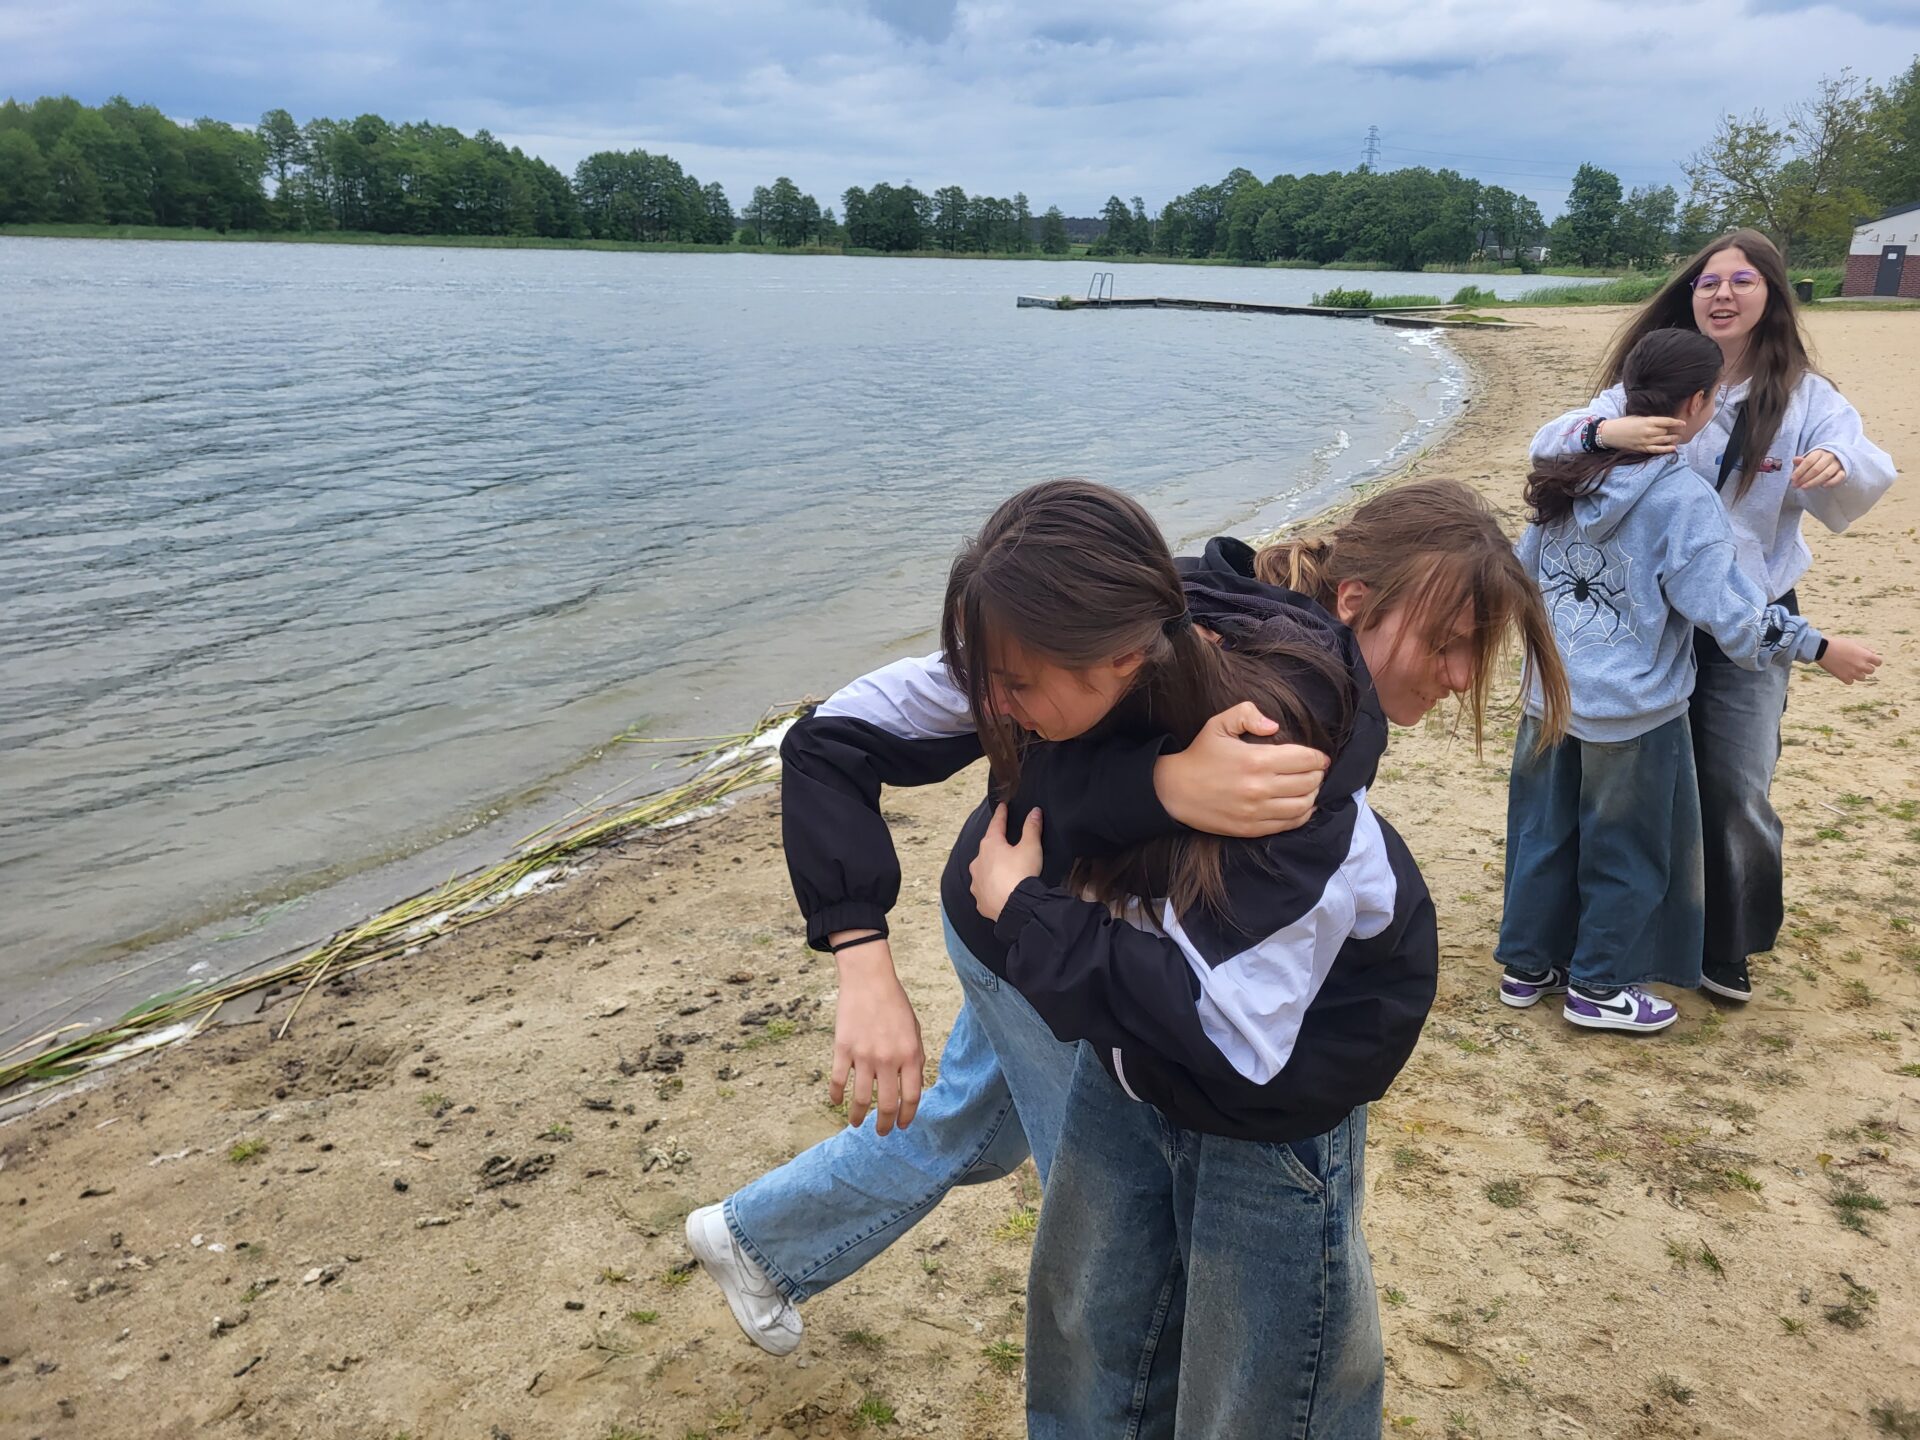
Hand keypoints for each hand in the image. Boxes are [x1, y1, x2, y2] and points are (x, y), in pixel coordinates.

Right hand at [829, 937, 922, 1133]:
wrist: (869, 980)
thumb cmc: (895, 1005)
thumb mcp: (914, 1032)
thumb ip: (915, 1060)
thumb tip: (911, 1089)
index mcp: (911, 1055)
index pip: (911, 1097)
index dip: (906, 1116)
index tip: (901, 1126)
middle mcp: (888, 1059)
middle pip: (885, 1104)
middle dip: (883, 1124)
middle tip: (880, 1132)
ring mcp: (864, 1056)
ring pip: (860, 1099)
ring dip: (857, 1117)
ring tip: (855, 1124)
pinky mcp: (843, 1049)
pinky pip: (838, 1081)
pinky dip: (836, 1096)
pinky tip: (837, 1103)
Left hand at [969, 803, 1042, 921]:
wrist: (1016, 907)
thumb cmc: (1022, 874)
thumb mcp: (1031, 847)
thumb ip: (1032, 828)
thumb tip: (1035, 812)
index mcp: (990, 845)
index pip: (996, 824)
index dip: (1001, 815)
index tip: (1001, 807)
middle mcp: (978, 862)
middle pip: (987, 848)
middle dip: (996, 845)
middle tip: (1004, 843)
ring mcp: (977, 882)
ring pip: (983, 871)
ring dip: (991, 869)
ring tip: (1003, 870)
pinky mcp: (980, 900)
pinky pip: (985, 890)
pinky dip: (991, 889)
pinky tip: (999, 891)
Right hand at [1155, 703, 1328, 836]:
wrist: (1175, 792)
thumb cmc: (1200, 756)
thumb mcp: (1219, 724)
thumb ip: (1247, 714)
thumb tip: (1273, 725)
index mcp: (1256, 760)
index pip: (1306, 759)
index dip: (1319, 757)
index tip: (1320, 756)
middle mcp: (1260, 788)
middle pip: (1310, 782)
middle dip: (1317, 774)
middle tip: (1315, 770)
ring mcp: (1257, 811)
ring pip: (1304, 804)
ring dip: (1313, 794)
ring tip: (1309, 786)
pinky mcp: (1253, 828)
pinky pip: (1291, 823)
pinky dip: (1303, 813)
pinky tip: (1301, 804)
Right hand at [1597, 416, 1684, 453]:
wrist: (1610, 433)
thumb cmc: (1623, 423)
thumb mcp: (1638, 418)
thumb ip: (1650, 420)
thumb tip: (1662, 423)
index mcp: (1647, 421)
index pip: (1666, 422)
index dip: (1676, 423)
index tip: (1683, 424)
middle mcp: (1648, 431)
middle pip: (1666, 432)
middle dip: (1673, 431)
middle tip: (1679, 432)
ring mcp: (1645, 441)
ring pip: (1664, 440)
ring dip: (1673, 439)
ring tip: (1678, 438)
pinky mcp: (1642, 448)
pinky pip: (1657, 449)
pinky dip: (1666, 449)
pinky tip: (1673, 448)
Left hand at [1791, 448, 1846, 488]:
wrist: (1836, 459)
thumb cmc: (1818, 461)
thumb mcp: (1809, 459)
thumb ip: (1802, 461)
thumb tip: (1795, 460)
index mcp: (1819, 452)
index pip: (1808, 461)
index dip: (1799, 471)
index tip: (1792, 479)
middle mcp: (1829, 457)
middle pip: (1816, 469)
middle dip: (1804, 478)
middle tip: (1796, 485)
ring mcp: (1837, 464)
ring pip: (1826, 474)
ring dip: (1814, 482)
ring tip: (1804, 487)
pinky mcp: (1844, 471)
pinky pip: (1839, 477)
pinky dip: (1831, 482)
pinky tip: (1822, 486)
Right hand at [1817, 637, 1881, 683]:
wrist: (1822, 649)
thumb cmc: (1838, 644)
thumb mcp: (1854, 643)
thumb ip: (1865, 649)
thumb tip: (1873, 653)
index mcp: (1866, 656)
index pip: (1879, 662)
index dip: (1874, 661)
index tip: (1869, 660)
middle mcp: (1861, 665)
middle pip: (1871, 671)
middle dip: (1866, 667)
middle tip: (1857, 663)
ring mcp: (1853, 673)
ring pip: (1862, 678)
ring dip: (1858, 674)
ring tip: (1849, 668)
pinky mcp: (1844, 678)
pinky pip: (1850, 682)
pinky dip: (1848, 678)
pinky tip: (1843, 672)